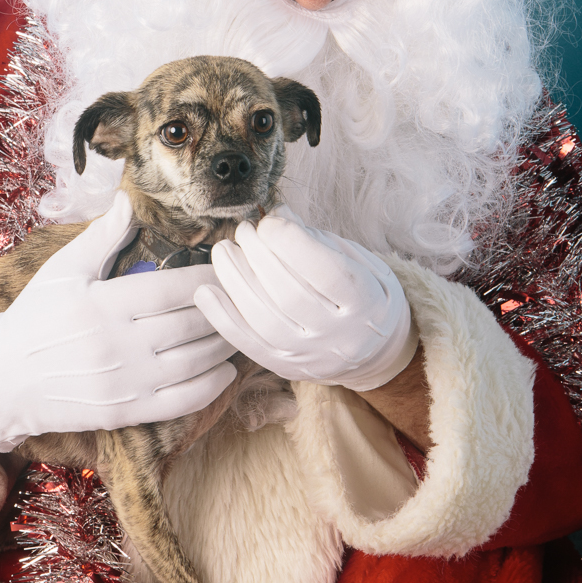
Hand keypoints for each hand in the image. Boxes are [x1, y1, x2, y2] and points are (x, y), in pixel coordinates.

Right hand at [0, 192, 235, 451]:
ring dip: (224, 344)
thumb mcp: (63, 271)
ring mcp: (124, 383)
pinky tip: (225, 369)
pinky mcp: (126, 412)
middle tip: (243, 296)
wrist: (5, 379)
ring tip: (239, 327)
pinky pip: (182, 401)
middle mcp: (118, 345)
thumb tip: (129, 199)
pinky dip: (212, 385)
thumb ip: (103, 237)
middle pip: (190, 325)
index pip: (173, 290)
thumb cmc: (36, 316)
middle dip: (222, 309)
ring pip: (193, 362)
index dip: (207, 278)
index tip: (227, 267)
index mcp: (104, 305)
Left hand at [194, 211, 415, 390]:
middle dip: (258, 255)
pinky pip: (246, 344)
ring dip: (235, 280)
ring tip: (223, 251)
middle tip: (244, 230)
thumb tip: (278, 215)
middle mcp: (338, 335)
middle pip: (288, 294)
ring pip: (263, 319)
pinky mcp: (285, 367)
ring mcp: (309, 355)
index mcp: (364, 302)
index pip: (324, 272)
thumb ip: (318, 240)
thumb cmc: (365, 293)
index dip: (290, 242)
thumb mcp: (357, 259)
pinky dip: (221, 317)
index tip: (269, 221)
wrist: (376, 350)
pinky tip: (205, 291)